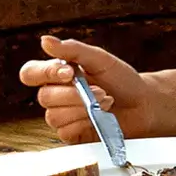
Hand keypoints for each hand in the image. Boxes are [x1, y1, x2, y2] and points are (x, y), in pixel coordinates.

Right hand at [17, 36, 160, 141]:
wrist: (144, 104)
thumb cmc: (122, 80)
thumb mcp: (100, 59)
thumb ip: (73, 50)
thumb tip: (45, 40)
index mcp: (57, 74)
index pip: (31, 73)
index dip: (45, 73)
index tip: (70, 73)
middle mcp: (55, 95)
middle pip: (44, 97)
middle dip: (75, 94)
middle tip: (101, 91)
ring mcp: (62, 116)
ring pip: (54, 116)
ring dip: (84, 109)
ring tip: (106, 102)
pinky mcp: (71, 134)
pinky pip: (65, 131)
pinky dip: (85, 123)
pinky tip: (100, 118)